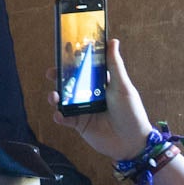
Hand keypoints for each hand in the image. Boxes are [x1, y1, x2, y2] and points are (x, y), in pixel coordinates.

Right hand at [48, 38, 155, 160]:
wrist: (132, 143)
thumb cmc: (132, 112)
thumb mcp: (123, 87)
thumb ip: (115, 65)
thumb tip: (112, 41)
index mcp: (101, 83)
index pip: (84, 69)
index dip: (73, 61)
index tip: (64, 53)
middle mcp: (90, 95)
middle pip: (70, 83)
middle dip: (58, 78)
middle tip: (51, 73)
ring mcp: (83, 110)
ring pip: (64, 100)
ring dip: (55, 96)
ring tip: (54, 96)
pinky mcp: (79, 124)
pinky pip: (65, 119)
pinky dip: (59, 116)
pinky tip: (59, 114)